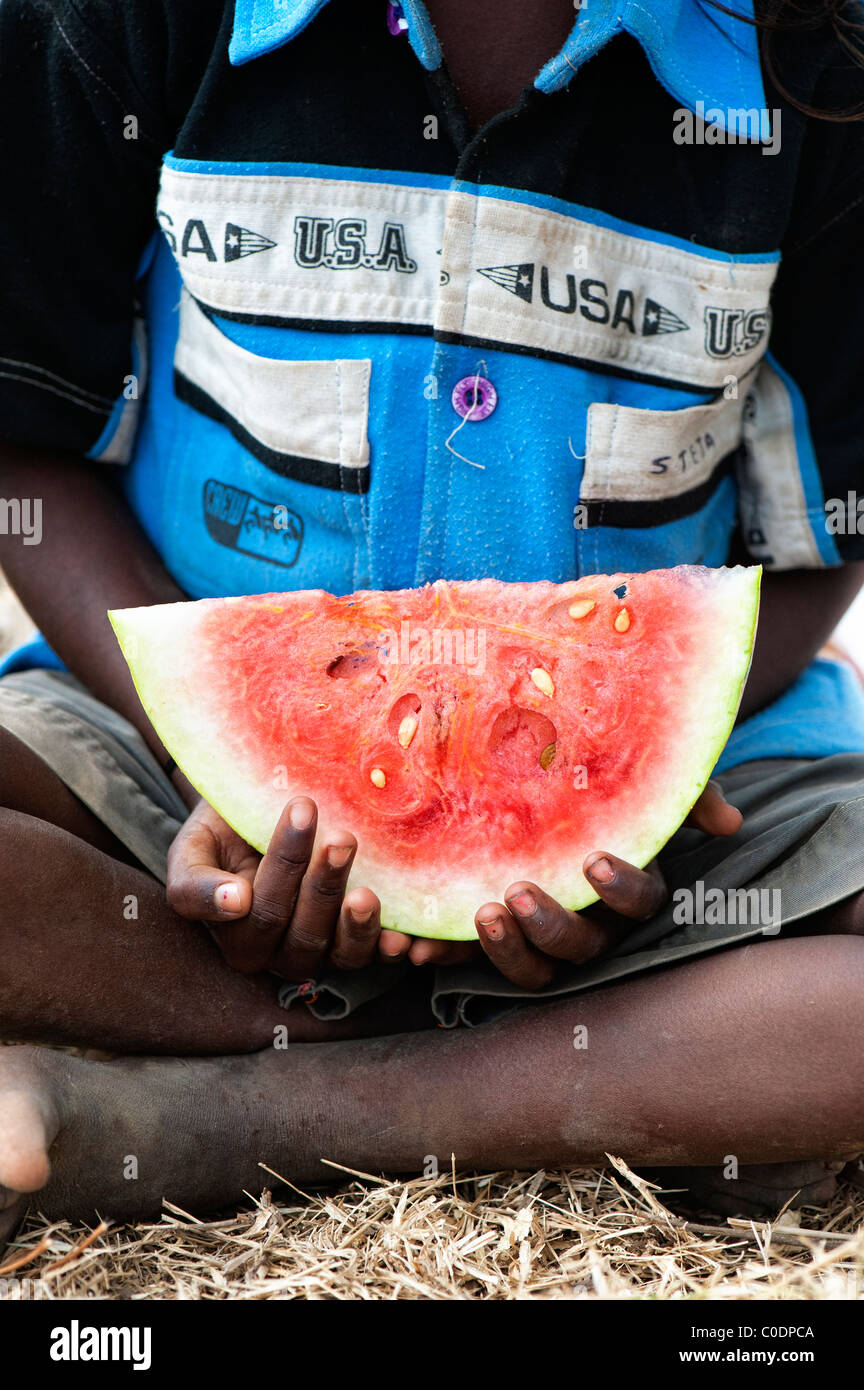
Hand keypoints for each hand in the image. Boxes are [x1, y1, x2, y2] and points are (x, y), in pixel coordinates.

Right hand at [167, 795, 389, 978]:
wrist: (262, 815)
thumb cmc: (224, 831)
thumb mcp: (193, 849)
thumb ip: (196, 883)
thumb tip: (234, 903)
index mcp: (237, 936)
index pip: (261, 911)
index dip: (284, 865)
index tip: (301, 814)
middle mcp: (278, 953)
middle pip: (302, 931)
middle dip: (323, 884)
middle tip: (342, 838)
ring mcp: (322, 953)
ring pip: (340, 953)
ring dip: (357, 924)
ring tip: (368, 893)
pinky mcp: (358, 946)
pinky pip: (373, 957)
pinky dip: (387, 949)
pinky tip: (400, 938)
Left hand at [472, 781, 741, 988]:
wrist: (540, 786)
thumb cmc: (605, 788)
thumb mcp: (645, 782)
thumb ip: (683, 793)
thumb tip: (730, 820)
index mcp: (629, 892)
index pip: (641, 903)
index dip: (621, 888)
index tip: (592, 861)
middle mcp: (592, 927)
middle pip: (582, 946)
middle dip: (552, 926)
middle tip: (518, 892)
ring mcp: (543, 942)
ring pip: (535, 970)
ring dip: (506, 950)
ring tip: (480, 913)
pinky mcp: (496, 942)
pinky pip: (473, 963)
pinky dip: (448, 955)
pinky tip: (420, 947)